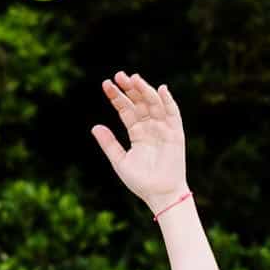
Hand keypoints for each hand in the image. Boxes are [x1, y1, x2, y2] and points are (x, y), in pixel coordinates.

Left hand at [90, 71, 189, 210]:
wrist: (159, 193)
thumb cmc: (140, 180)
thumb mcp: (119, 160)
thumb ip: (109, 143)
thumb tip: (94, 127)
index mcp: (136, 132)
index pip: (125, 110)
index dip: (116, 97)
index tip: (106, 84)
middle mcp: (150, 127)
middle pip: (139, 102)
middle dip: (130, 89)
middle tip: (119, 75)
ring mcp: (163, 128)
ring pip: (154, 104)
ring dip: (145, 90)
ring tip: (134, 79)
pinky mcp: (175, 133)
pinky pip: (173, 113)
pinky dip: (168, 101)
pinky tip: (161, 89)